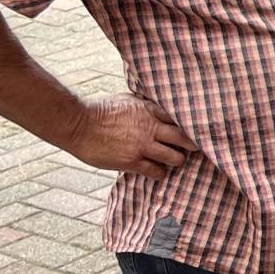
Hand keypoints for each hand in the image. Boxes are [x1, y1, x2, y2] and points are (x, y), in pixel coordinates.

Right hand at [69, 94, 195, 177]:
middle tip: (194, 149)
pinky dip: (159, 173)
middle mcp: (151, 127)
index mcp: (151, 110)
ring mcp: (142, 145)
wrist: (77, 124)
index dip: (192, 126)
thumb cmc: (100, 110)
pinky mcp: (132, 161)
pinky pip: (157, 172)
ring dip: (176, 161)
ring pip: (176, 158)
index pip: (183, 119)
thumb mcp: (128, 100)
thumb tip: (160, 108)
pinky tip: (156, 171)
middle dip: (192, 145)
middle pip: (186, 139)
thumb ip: (147, 106)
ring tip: (172, 161)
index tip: (197, 131)